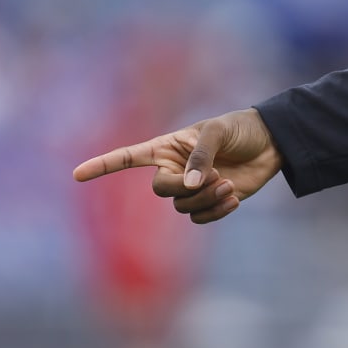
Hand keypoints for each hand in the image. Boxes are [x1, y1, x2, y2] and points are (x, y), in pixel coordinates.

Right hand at [72, 109, 282, 224]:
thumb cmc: (240, 129)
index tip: (76, 175)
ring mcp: (192, 187)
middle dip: (184, 188)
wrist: (272, 142)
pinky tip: (235, 198)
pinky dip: (216, 212)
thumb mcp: (218, 133)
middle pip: (160, 191)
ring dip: (207, 199)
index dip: (102, 166)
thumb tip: (189, 186)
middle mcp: (174, 169)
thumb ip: (200, 156)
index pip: (127, 157)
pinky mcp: (210, 202)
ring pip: (183, 206)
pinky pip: (201, 218)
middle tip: (217, 176)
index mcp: (167, 147)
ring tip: (230, 184)